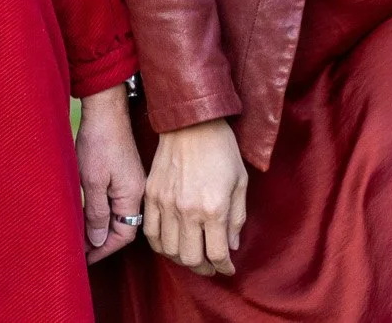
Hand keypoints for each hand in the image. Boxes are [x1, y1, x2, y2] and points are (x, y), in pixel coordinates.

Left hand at [77, 84, 144, 263]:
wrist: (106, 109)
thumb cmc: (99, 141)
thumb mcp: (93, 180)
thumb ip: (97, 212)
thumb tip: (98, 240)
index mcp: (132, 195)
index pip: (124, 235)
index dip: (104, 249)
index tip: (85, 258)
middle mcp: (137, 191)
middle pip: (123, 227)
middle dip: (102, 242)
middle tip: (80, 251)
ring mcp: (132, 181)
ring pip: (118, 214)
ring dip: (100, 227)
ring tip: (80, 236)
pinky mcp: (124, 172)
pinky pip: (116, 201)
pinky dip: (102, 211)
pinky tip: (88, 213)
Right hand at [143, 117, 246, 276]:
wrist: (191, 122)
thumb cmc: (221, 149)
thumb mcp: (240, 182)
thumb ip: (237, 218)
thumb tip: (231, 245)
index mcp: (213, 208)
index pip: (217, 254)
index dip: (224, 267)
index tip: (228, 267)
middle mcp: (187, 210)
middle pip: (191, 258)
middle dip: (204, 268)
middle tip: (211, 266)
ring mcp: (165, 203)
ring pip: (169, 250)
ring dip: (182, 259)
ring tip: (192, 254)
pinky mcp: (151, 195)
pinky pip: (150, 233)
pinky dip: (161, 245)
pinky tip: (171, 242)